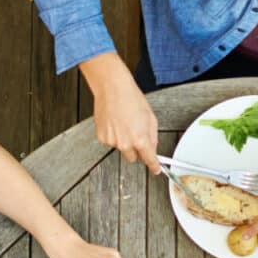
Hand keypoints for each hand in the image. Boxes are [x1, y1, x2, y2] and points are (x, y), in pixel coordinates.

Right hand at [85, 58, 161, 173]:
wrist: (112, 88)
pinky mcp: (102, 137)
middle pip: (133, 158)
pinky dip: (113, 135)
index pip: (149, 160)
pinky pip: (110, 142)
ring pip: (121, 149)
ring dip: (124, 141)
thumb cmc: (131, 98)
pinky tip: (115, 122)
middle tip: (135, 134)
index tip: (155, 169)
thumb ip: (152, 137)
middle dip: (136, 150)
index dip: (154, 166)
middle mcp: (125, 143)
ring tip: (123, 122)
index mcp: (140, 139)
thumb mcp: (150, 117)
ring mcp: (112, 141)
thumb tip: (152, 148)